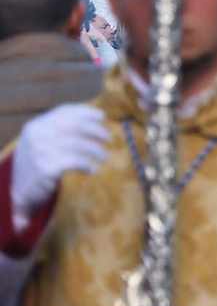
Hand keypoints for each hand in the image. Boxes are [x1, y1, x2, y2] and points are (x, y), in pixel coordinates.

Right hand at [12, 104, 109, 225]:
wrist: (18, 194)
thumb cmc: (36, 165)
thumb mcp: (40, 142)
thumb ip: (58, 130)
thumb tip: (93, 119)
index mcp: (35, 126)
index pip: (64, 112)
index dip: (85, 112)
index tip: (102, 116)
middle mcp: (37, 135)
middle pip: (75, 126)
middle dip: (95, 130)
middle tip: (108, 138)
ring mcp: (40, 151)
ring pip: (79, 144)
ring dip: (96, 151)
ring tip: (104, 157)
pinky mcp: (46, 168)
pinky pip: (76, 162)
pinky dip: (87, 165)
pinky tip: (92, 170)